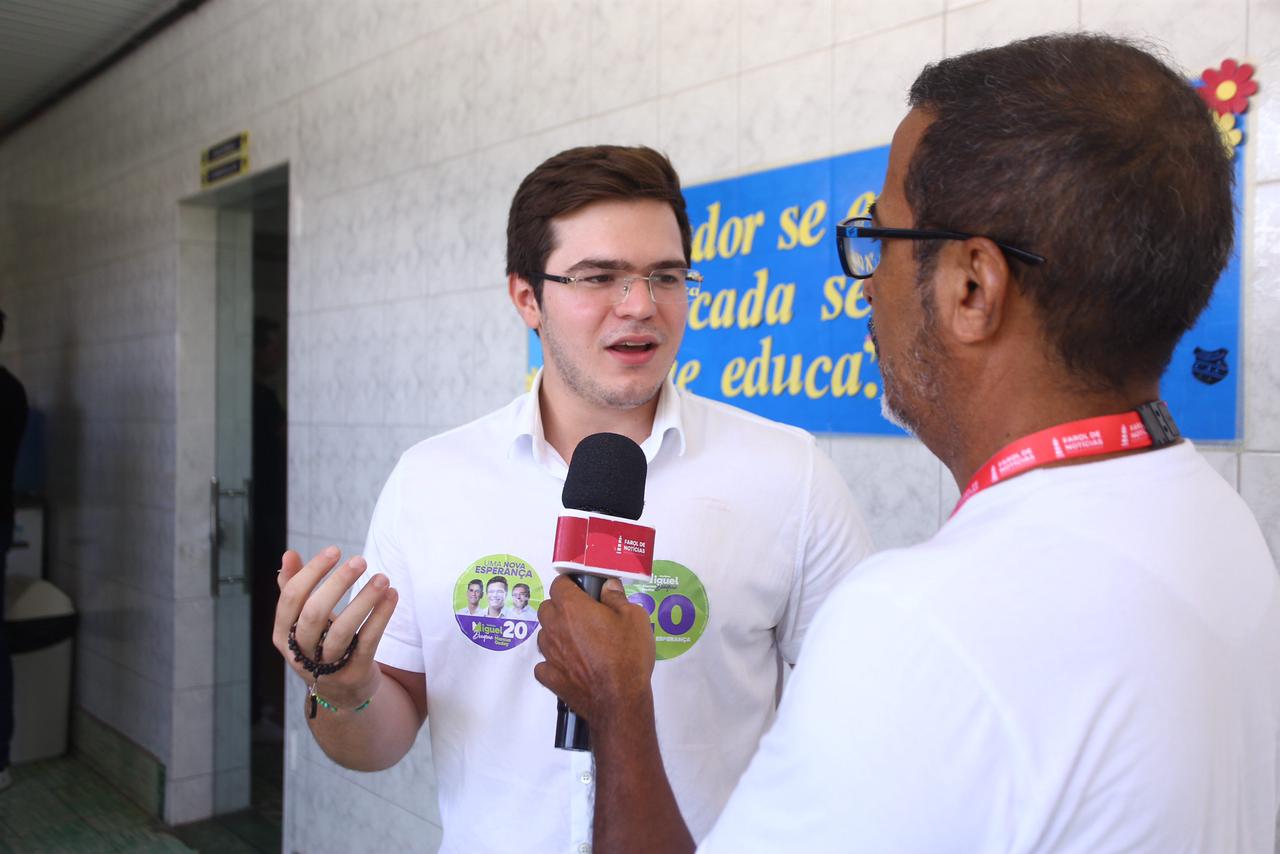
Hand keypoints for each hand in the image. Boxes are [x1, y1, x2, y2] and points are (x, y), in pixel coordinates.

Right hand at [272, 546, 398, 708]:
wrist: (342, 693)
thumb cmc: (321, 645)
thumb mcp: (304, 620)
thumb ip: (293, 588)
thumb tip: (288, 554)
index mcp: (283, 634)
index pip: (291, 598)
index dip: (311, 572)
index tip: (335, 550)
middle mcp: (300, 653)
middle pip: (313, 613)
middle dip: (337, 583)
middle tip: (360, 560)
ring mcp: (326, 667)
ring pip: (342, 630)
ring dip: (364, 600)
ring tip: (382, 578)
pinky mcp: (354, 674)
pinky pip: (368, 641)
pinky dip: (381, 616)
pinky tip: (392, 596)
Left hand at [534, 575, 655, 724]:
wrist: (619, 699)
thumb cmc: (628, 655)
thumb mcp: (634, 618)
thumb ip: (617, 598)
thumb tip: (608, 586)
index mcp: (573, 608)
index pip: (559, 584)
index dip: (570, 584)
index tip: (583, 590)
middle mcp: (555, 628)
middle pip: (547, 608)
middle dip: (561, 607)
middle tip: (583, 615)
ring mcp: (550, 654)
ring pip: (544, 635)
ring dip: (556, 633)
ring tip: (578, 641)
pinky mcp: (551, 677)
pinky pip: (544, 664)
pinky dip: (553, 662)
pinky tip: (569, 665)